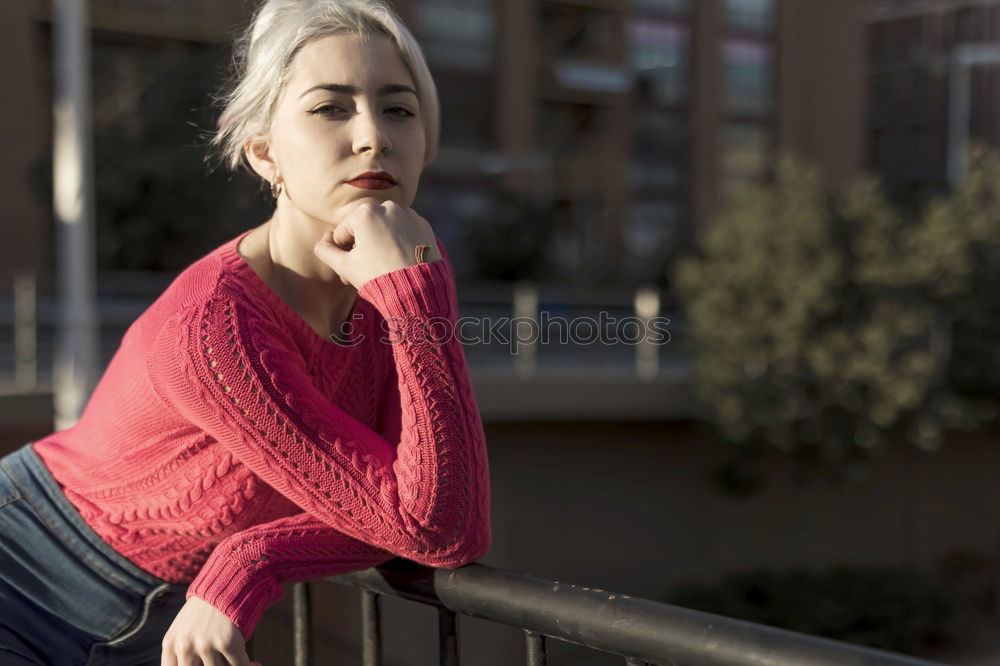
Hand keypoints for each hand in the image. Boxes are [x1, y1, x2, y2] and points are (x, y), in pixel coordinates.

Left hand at [160, 595, 261, 665]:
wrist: (229, 580)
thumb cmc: (208, 608)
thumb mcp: (184, 628)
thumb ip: (182, 651)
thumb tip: (193, 665)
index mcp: (171, 643)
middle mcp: (184, 646)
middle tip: (224, 664)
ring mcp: (205, 644)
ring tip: (247, 664)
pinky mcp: (226, 642)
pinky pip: (238, 665)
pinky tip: (255, 664)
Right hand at [313, 199, 441, 288]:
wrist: (418, 289)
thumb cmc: (378, 277)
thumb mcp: (344, 266)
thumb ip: (325, 250)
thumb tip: (324, 240)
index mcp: (365, 212)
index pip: (343, 232)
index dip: (343, 253)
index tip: (351, 271)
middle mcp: (388, 206)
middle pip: (364, 228)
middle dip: (361, 247)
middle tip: (365, 271)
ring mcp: (408, 214)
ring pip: (384, 228)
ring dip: (379, 243)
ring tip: (383, 266)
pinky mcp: (423, 224)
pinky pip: (402, 230)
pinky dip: (398, 242)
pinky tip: (399, 259)